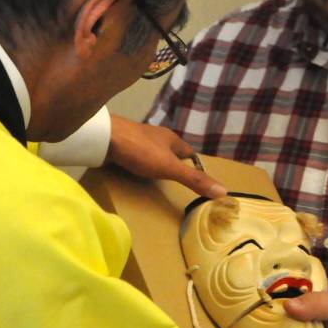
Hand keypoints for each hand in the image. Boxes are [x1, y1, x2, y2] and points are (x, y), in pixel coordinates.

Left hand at [105, 114, 225, 198]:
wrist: (104, 137)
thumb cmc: (140, 150)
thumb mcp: (169, 168)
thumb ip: (193, 180)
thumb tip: (223, 190)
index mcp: (171, 139)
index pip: (189, 152)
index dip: (193, 165)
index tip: (195, 179)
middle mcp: (157, 136)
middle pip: (171, 151)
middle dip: (174, 164)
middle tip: (175, 181)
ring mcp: (138, 138)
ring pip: (153, 152)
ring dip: (155, 163)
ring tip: (156, 179)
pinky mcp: (123, 143)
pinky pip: (135, 154)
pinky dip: (138, 163)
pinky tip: (134, 172)